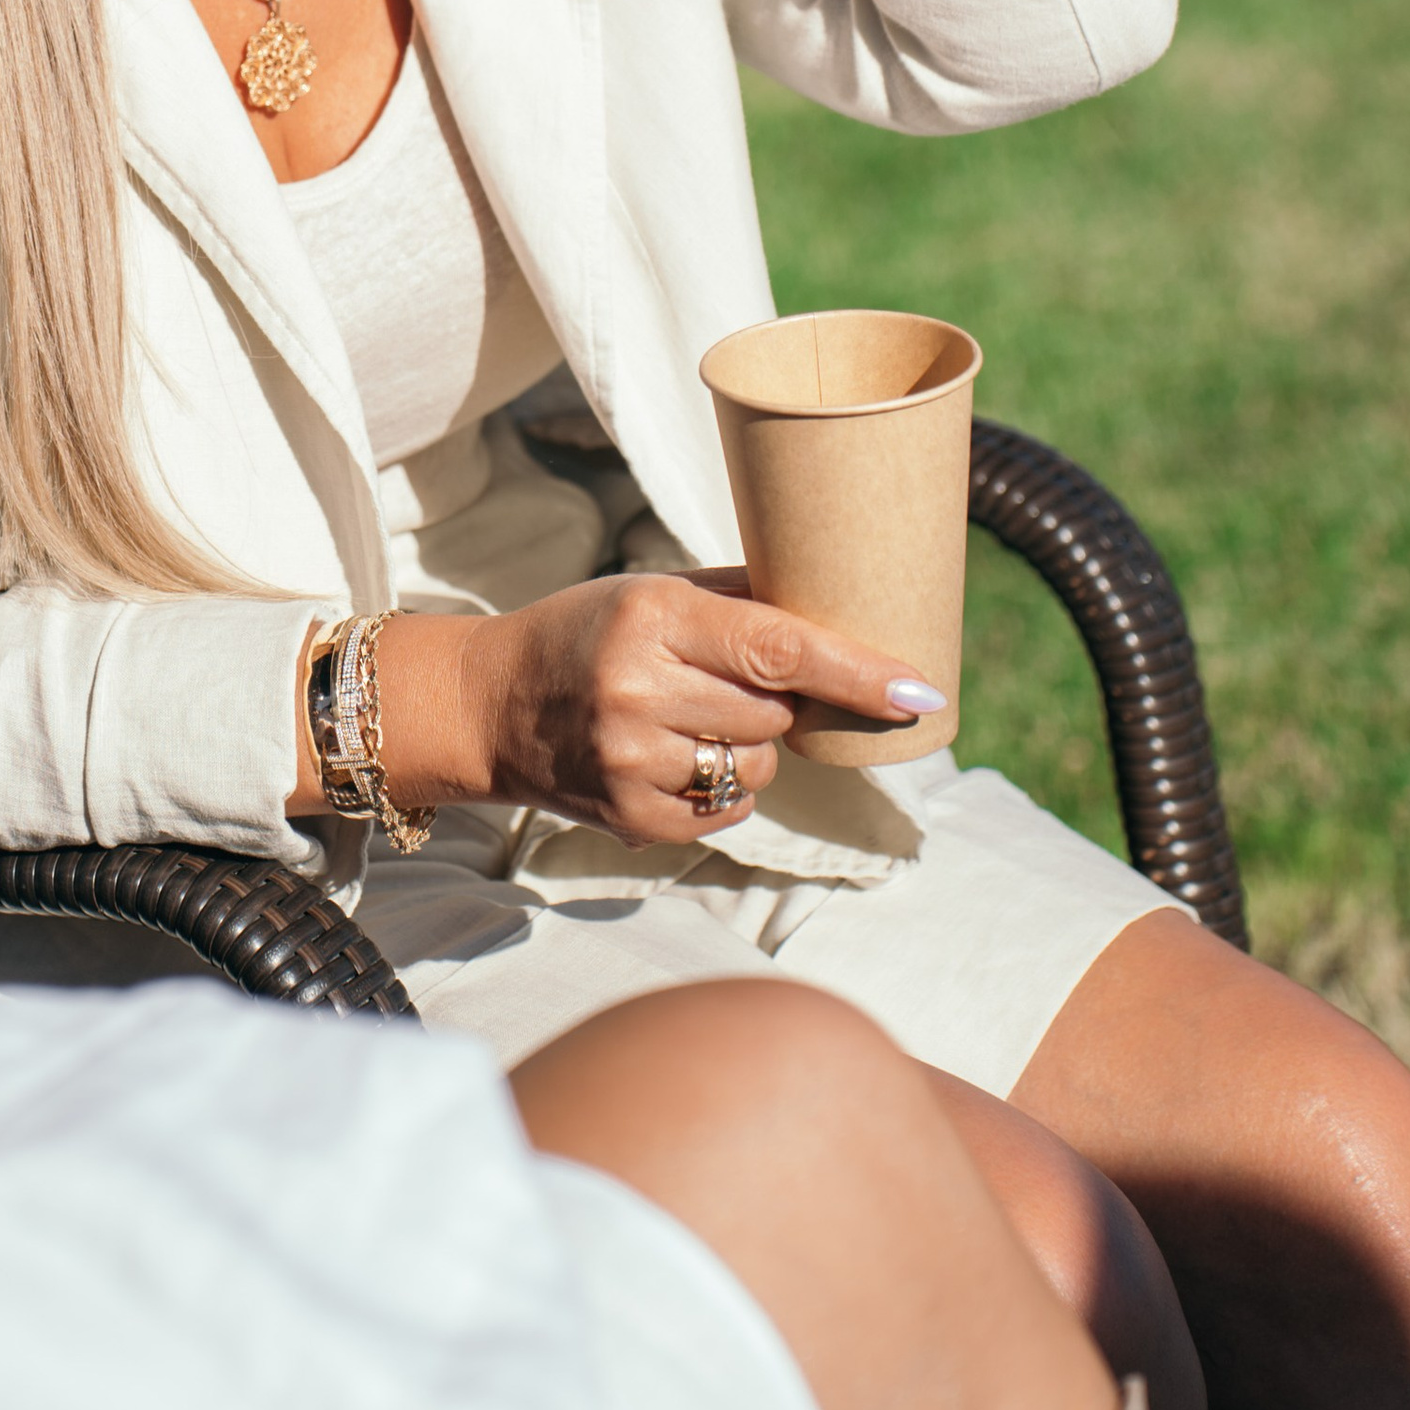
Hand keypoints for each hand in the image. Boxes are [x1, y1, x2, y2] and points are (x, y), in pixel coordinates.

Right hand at [372, 574, 946, 847]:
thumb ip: (744, 601)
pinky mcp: (630, 818)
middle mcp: (639, 688)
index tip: (920, 691)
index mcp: (652, 615)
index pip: (777, 648)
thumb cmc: (588, 632)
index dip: (856, 671)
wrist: (490, 704)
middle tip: (729, 683)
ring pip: (758, 767)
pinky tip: (676, 758)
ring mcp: (631, 761)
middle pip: (776, 714)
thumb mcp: (653, 591)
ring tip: (691, 720)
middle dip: (779, 703)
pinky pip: (727, 811)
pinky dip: (722, 788)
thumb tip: (849, 613)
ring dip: (750, 748)